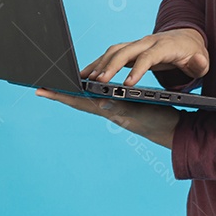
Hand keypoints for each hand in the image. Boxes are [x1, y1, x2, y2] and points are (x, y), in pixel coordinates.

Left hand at [35, 88, 178, 148]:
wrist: (173, 130)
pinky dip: (91, 90)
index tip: (42, 89)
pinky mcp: (123, 104)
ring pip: (88, 98)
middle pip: (79, 99)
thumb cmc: (158, 121)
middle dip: (61, 93)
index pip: (79, 101)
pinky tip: (89, 88)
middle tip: (43, 86)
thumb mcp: (140, 113)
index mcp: (108, 109)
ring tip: (60, 86)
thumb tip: (101, 103)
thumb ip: (121, 108)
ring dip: (73, 91)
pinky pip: (101, 96)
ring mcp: (114, 108)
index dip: (60, 95)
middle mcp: (108, 109)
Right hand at [79, 28, 208, 87]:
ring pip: (115, 50)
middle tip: (99, 82)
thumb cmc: (194, 53)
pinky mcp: (131, 49)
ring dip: (100, 63)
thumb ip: (201, 63)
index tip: (128, 84)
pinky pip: (112, 53)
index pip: (149, 56)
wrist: (187, 38)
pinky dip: (99, 62)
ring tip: (86, 79)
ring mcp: (138, 44)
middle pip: (126, 51)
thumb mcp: (202, 60)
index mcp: (165, 46)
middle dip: (111, 65)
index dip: (138, 69)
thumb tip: (198, 62)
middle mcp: (148, 42)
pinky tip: (87, 74)